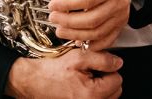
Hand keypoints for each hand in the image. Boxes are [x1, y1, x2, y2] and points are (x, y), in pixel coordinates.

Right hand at [4, 51, 122, 98]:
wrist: (34, 81)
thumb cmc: (52, 71)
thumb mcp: (78, 57)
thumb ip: (102, 59)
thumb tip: (118, 62)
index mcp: (92, 94)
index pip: (117, 80)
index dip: (109, 68)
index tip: (97, 65)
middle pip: (115, 91)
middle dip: (107, 79)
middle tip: (91, 71)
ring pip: (107, 98)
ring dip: (101, 87)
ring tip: (86, 78)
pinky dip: (94, 93)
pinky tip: (82, 86)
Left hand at [47, 0, 136, 49]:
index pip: (87, 0)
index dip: (68, 5)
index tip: (53, 4)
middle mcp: (118, 2)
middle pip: (91, 20)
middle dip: (68, 22)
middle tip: (53, 18)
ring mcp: (121, 15)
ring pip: (97, 32)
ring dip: (76, 35)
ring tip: (60, 30)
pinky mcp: (121, 23)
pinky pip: (107, 39)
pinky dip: (93, 44)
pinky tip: (78, 41)